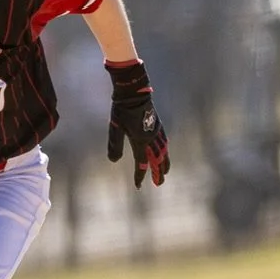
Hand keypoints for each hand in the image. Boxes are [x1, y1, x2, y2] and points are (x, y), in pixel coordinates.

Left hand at [105, 59, 168, 187]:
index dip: (140, 175)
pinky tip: (165, 151)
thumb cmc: (122, 110)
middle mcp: (151, 138)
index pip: (141, 163)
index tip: (138, 186)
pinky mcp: (158, 124)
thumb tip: (113, 161)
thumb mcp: (115, 128)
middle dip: (157, 172)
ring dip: (164, 163)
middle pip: (157, 160)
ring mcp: (156, 131)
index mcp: (141, 140)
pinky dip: (166, 150)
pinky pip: (164, 142)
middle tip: (159, 183)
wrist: (134, 92)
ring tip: (165, 171)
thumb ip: (115, 145)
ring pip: (163, 151)